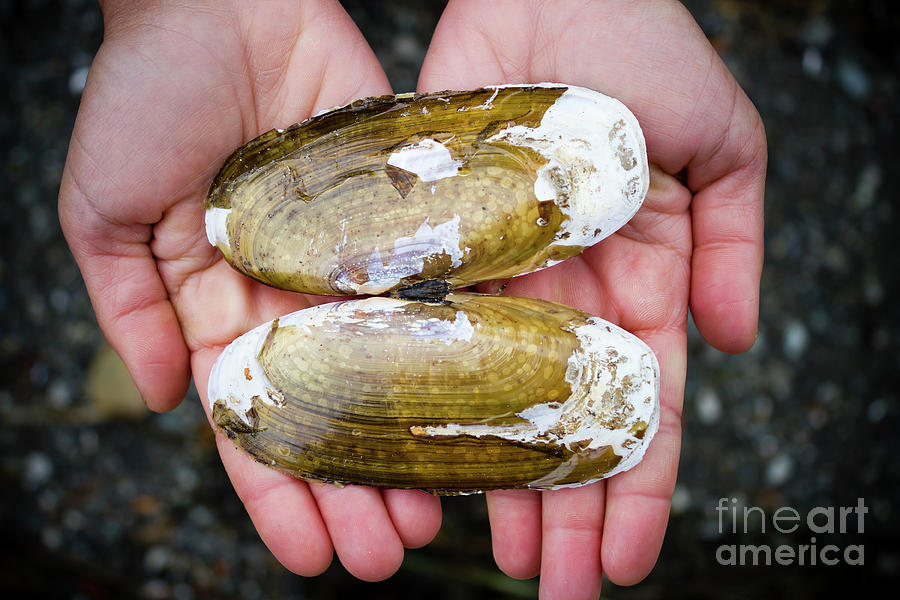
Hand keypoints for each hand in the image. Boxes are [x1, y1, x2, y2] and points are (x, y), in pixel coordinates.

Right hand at [59, 0, 440, 580]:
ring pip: (392, 367)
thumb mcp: (106, 210)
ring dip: (412, 441)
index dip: (278, 492)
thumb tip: (168, 398)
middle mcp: (296, 296)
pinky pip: (435, 287)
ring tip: (438, 515)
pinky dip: (457, 347)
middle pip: (335, 410)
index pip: (256, 421)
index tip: (310, 555)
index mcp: (223, 307)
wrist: (219, 1)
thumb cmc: (148, 96)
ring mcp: (354, 260)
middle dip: (356, 487)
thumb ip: (127, 304)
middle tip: (389, 556)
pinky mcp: (403, 215)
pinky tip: (480, 407)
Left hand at [419, 0, 764, 596]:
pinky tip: (417, 467)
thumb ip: (733, 241)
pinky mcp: (428, 247)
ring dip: (496, 483)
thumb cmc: (640, 45)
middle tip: (559, 592)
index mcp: (636, 283)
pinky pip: (420, 335)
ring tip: (500, 560)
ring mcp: (491, 278)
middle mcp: (560, 297)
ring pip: (489, 402)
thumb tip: (732, 344)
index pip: (638, 406)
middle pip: (560, 424)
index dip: (640, 487)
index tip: (633, 560)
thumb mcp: (722, 141)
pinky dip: (419, 402)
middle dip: (568, 511)